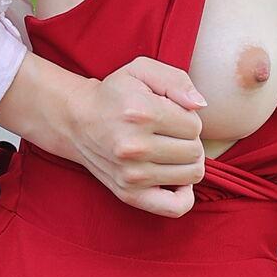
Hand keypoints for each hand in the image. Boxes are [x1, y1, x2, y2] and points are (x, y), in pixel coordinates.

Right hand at [67, 57, 208, 215]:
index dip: (188, 118)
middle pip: (195, 151)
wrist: (77, 121)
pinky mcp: (129, 194)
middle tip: (170, 133)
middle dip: (189, 140)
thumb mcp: (141, 70)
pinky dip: (184, 195)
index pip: (194, 125)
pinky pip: (175, 207)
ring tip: (170, 150)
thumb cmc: (115, 94)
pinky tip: (176, 179)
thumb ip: (176, 80)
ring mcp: (131, 174)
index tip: (170, 114)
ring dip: (187, 162)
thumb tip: (200, 106)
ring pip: (191, 175)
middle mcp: (135, 147)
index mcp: (141, 113)